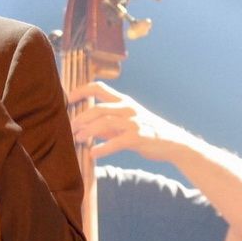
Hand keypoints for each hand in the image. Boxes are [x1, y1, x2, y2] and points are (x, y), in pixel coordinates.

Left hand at [66, 81, 193, 161]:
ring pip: (105, 123)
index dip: (81, 91)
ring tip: (77, 140)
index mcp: (123, 101)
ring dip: (88, 131)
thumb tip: (84, 128)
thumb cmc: (147, 132)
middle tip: (69, 128)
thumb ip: (107, 124)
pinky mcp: (139, 137)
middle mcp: (128, 108)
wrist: (174, 143)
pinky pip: (117, 142)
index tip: (67, 99)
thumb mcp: (126, 124)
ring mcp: (134, 122)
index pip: (99, 87)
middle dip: (81, 118)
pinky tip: (93, 153)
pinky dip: (103, 148)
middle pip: (98, 108)